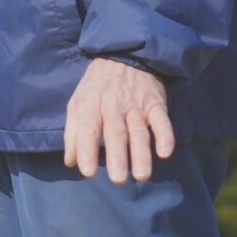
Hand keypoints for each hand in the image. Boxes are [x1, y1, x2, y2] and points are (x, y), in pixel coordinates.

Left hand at [63, 58, 174, 182]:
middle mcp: (113, 106)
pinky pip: (162, 121)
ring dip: (141, 154)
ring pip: (139, 131)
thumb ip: (73, 132)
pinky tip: (165, 153)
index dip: (87, 150)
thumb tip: (70, 162)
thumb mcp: (78, 102)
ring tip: (142, 175)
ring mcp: (136, 105)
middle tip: (118, 180)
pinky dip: (165, 136)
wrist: (124, 56)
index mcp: (91, 105)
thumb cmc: (97, 87)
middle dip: (117, 157)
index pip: (88, 130)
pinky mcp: (155, 104)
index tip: (88, 172)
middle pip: (115, 133)